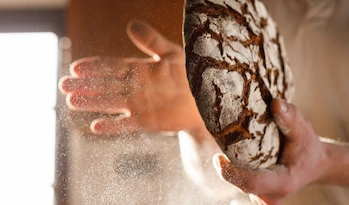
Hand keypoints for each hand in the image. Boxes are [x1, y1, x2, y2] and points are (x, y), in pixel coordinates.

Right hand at [59, 21, 202, 134]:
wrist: (205, 100)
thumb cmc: (190, 74)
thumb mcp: (171, 53)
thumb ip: (151, 41)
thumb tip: (131, 24)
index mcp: (138, 70)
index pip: (111, 66)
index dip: (94, 67)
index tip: (76, 67)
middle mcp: (134, 87)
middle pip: (105, 85)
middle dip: (85, 85)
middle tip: (64, 85)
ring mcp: (139, 105)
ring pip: (111, 103)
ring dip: (92, 103)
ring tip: (71, 101)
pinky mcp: (147, 121)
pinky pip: (127, 124)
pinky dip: (113, 126)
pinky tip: (96, 127)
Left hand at [213, 99, 330, 204]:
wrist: (314, 164)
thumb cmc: (308, 147)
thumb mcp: (303, 130)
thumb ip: (290, 117)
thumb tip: (276, 103)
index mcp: (283, 183)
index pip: (251, 183)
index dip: (231, 173)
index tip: (217, 158)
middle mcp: (271, 196)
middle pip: (241, 182)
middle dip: (230, 165)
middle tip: (224, 141)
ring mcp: (263, 199)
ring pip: (239, 183)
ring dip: (233, 166)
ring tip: (236, 147)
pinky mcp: (257, 196)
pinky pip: (240, 183)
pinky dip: (236, 169)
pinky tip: (241, 155)